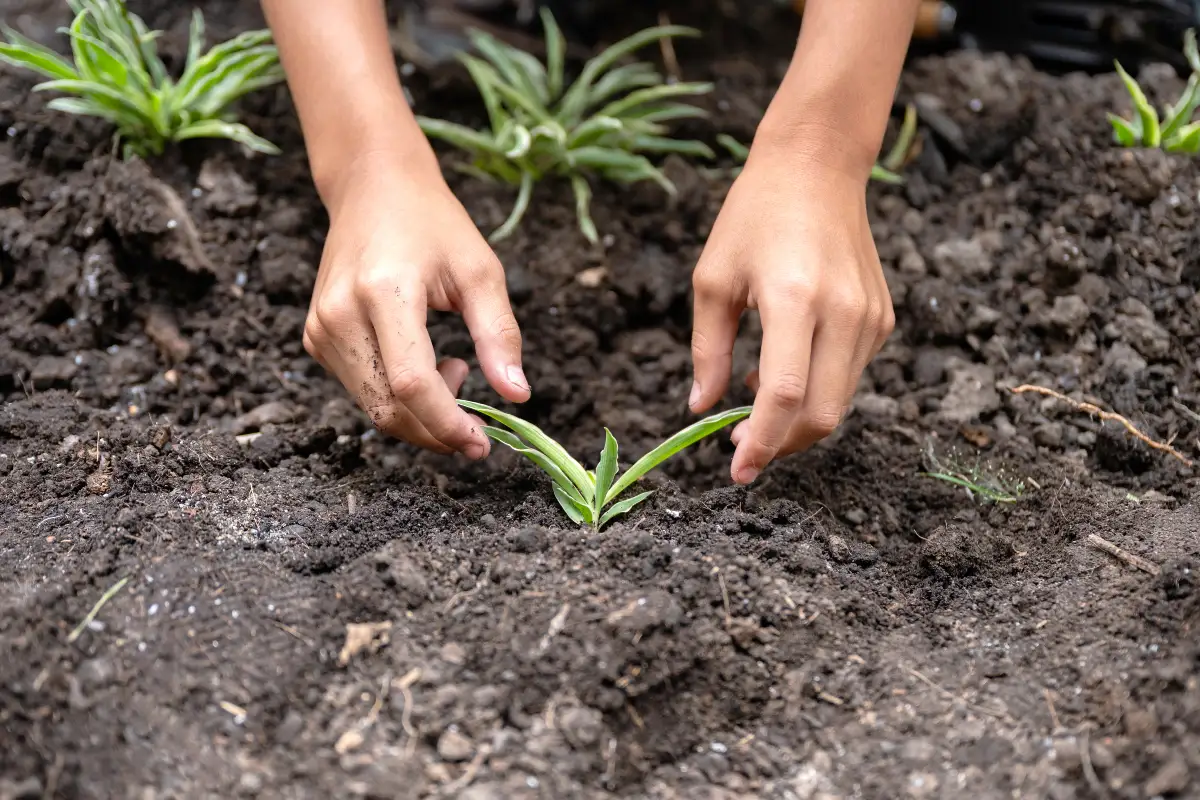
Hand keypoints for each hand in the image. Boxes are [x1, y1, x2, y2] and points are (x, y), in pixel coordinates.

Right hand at [304, 151, 529, 456]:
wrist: (372, 186)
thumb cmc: (433, 224)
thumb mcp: (480, 271)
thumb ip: (499, 335)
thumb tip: (517, 396)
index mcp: (383, 292)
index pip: (412, 384)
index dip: (447, 424)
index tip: (481, 443)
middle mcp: (340, 314)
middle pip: (388, 408)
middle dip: (437, 430)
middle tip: (477, 417)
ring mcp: (320, 328)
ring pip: (374, 408)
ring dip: (421, 412)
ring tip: (454, 365)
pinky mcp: (315, 337)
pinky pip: (362, 391)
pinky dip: (399, 396)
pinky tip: (423, 359)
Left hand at [689, 146, 894, 483]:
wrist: (817, 165)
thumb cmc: (754, 216)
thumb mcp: (713, 280)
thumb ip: (706, 351)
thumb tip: (702, 408)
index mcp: (794, 298)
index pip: (784, 395)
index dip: (761, 443)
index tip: (737, 472)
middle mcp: (843, 312)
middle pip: (822, 413)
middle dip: (781, 444)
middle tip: (741, 446)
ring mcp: (871, 316)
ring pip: (841, 401)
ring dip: (797, 419)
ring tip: (753, 400)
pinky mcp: (883, 318)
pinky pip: (851, 375)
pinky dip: (818, 390)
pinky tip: (786, 369)